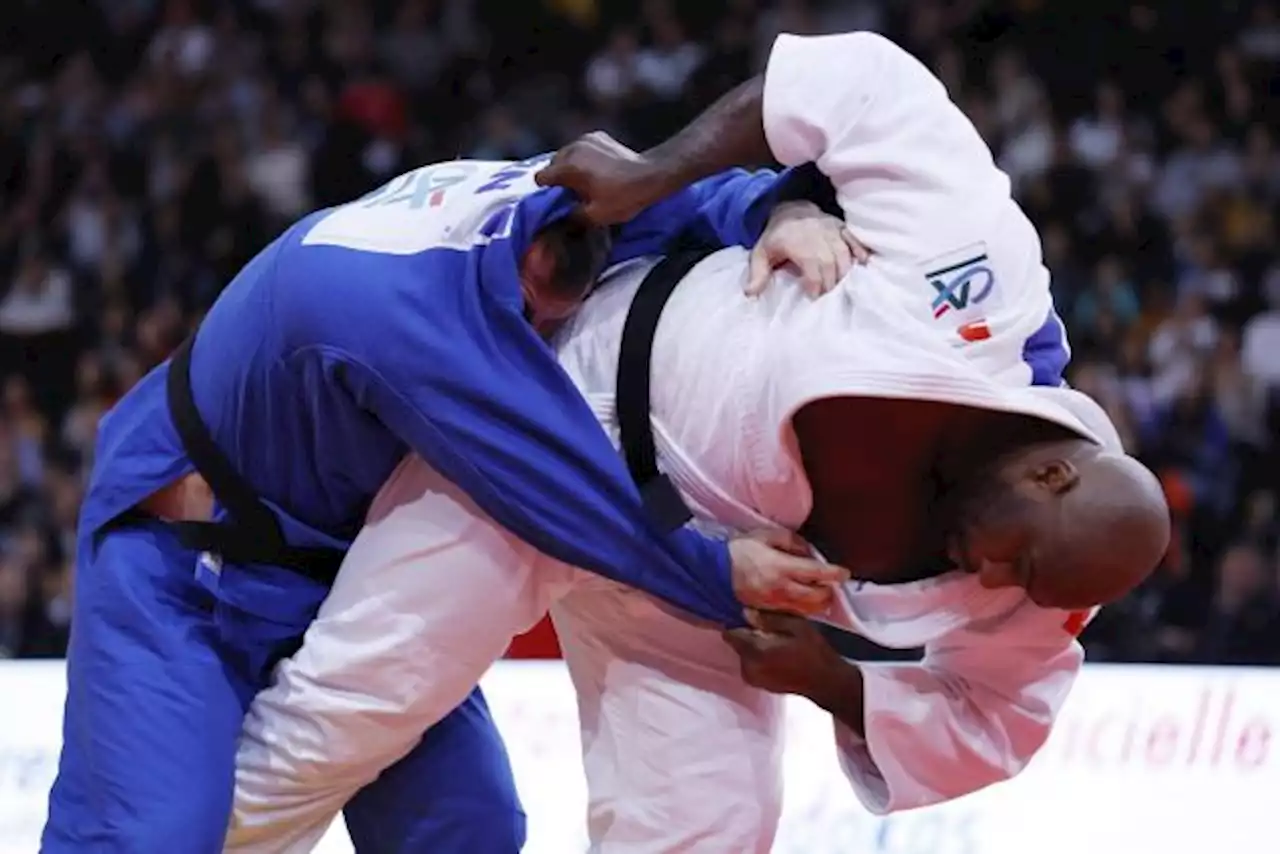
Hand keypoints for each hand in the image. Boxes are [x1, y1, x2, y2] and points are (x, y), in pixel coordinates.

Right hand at [535, 132, 667, 225]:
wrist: (651, 175)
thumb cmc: (623, 197)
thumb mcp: (596, 216)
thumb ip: (571, 218)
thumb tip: (558, 221)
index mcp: (568, 167)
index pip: (541, 177)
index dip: (547, 191)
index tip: (557, 199)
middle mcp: (572, 148)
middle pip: (553, 164)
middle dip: (559, 178)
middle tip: (573, 193)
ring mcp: (585, 139)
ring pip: (565, 154)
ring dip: (570, 166)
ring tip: (586, 180)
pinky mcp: (597, 136)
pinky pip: (580, 148)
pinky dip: (583, 157)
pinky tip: (597, 168)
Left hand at [722, 609, 845, 695]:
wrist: (827, 683)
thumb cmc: (814, 652)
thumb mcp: (797, 626)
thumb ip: (769, 619)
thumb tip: (745, 612)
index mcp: (756, 652)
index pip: (730, 634)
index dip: (736, 622)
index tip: (748, 615)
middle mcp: (748, 667)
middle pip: (737, 644)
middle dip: (748, 634)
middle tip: (768, 627)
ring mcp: (752, 678)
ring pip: (744, 653)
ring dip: (754, 646)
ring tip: (775, 640)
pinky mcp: (759, 684)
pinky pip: (751, 664)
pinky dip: (759, 657)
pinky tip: (777, 653)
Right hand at [728, 530, 848, 614]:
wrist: (713, 571)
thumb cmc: (739, 549)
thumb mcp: (765, 535)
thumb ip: (791, 541)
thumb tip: (809, 552)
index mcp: (782, 567)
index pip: (817, 573)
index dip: (835, 574)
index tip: (845, 573)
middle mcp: (782, 588)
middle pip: (817, 598)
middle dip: (829, 592)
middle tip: (831, 583)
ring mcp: (775, 602)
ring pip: (808, 610)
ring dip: (819, 602)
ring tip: (820, 592)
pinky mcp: (769, 610)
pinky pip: (794, 612)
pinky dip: (804, 607)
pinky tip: (803, 598)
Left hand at [746, 201, 869, 297]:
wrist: (789, 209)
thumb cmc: (775, 237)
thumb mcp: (760, 254)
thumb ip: (757, 274)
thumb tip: (750, 294)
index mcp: (797, 242)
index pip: (812, 265)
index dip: (815, 284)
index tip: (814, 297)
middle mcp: (817, 234)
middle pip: (831, 263)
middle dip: (830, 283)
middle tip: (827, 298)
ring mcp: (831, 229)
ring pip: (844, 254)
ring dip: (845, 273)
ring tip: (841, 288)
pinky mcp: (841, 227)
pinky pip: (854, 238)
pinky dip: (860, 250)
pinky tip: (863, 263)